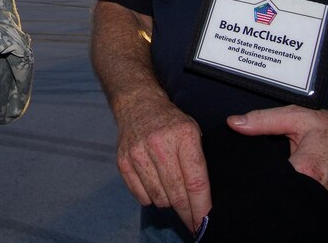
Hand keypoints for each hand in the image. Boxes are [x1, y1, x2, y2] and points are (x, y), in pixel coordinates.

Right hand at [115, 97, 211, 233]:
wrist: (138, 104)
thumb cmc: (171, 122)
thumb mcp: (193, 131)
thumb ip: (198, 161)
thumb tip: (203, 199)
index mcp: (183, 136)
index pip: (195, 181)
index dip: (201, 206)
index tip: (204, 221)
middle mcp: (160, 144)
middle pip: (177, 194)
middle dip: (187, 213)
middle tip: (192, 222)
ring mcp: (138, 153)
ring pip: (159, 198)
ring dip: (168, 203)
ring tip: (172, 194)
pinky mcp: (123, 161)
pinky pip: (141, 195)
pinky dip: (151, 198)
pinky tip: (156, 187)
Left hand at [227, 106, 327, 227]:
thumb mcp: (303, 119)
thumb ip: (265, 121)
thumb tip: (234, 124)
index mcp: (304, 173)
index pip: (265, 184)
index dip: (256, 180)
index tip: (253, 178)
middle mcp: (316, 199)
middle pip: (279, 201)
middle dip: (272, 193)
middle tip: (273, 183)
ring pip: (295, 214)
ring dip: (289, 204)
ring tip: (288, 191)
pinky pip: (312, 221)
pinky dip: (306, 211)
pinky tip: (304, 200)